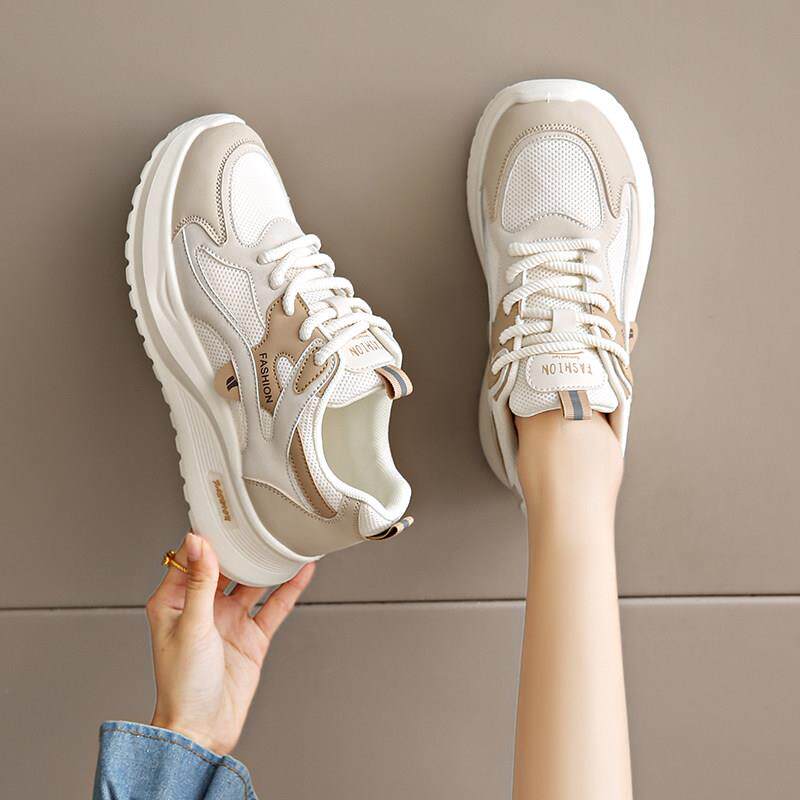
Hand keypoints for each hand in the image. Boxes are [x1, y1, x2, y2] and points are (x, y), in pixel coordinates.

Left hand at [146, 532, 313, 754]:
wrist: (203, 730)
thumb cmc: (182, 686)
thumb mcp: (190, 625)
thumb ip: (199, 582)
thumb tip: (195, 542)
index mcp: (174, 603)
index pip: (191, 560)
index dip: (206, 538)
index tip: (221, 514)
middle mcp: (202, 609)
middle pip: (226, 569)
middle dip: (241, 547)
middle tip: (257, 520)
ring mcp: (229, 623)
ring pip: (253, 584)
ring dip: (267, 566)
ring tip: (283, 540)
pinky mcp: (252, 638)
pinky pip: (274, 607)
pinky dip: (289, 589)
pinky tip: (301, 572)